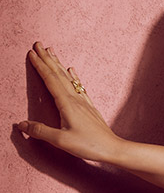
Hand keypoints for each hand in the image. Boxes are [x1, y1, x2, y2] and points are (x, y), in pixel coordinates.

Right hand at [16, 42, 122, 163]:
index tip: (31, 52)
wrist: (113, 148)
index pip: (50, 80)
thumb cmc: (89, 145)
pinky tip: (72, 70)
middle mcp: (75, 99)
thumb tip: (21, 124)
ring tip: (51, 52)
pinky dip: (73, 76)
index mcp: (67, 104)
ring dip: (58, 64)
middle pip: (58, 74)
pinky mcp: (89, 108)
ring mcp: (84, 102)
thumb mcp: (61, 141)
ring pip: (68, 78)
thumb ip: (40, 131)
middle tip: (38, 44)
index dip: (40, 66)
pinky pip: (79, 87)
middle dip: (47, 59)